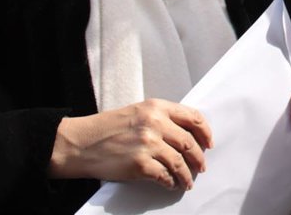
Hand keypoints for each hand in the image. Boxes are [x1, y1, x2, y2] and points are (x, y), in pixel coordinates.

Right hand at [48, 98, 211, 189]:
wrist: (81, 143)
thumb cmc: (107, 128)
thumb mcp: (137, 112)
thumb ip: (161, 118)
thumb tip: (185, 135)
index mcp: (156, 107)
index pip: (192, 117)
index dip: (205, 132)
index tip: (209, 143)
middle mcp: (155, 123)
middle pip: (189, 142)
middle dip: (199, 158)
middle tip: (201, 166)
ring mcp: (148, 144)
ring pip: (180, 162)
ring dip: (186, 175)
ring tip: (187, 181)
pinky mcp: (140, 164)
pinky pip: (164, 176)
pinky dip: (170, 182)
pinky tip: (170, 184)